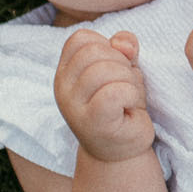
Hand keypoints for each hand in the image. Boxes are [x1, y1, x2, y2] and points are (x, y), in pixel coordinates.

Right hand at [54, 30, 155, 161]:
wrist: (120, 153)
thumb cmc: (121, 107)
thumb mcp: (124, 70)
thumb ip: (123, 48)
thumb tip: (123, 42)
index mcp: (65, 71)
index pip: (81, 38)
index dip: (107, 46)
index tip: (116, 68)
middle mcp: (62, 87)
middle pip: (95, 51)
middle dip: (122, 64)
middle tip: (126, 87)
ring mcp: (73, 106)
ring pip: (106, 70)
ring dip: (129, 81)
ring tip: (128, 100)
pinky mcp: (91, 122)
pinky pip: (115, 92)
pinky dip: (131, 95)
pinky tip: (129, 109)